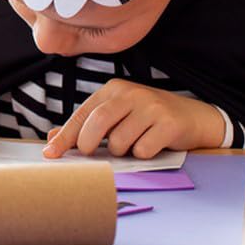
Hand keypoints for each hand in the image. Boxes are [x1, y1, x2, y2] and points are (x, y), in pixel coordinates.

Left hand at [42, 79, 224, 159]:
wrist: (194, 117)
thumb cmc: (149, 118)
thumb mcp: (117, 115)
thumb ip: (87, 125)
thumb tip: (52, 138)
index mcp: (114, 89)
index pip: (82, 113)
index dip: (65, 135)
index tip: (51, 153)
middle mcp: (131, 93)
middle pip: (97, 123)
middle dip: (88, 144)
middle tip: (90, 154)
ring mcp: (151, 107)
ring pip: (120, 141)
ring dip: (121, 151)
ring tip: (132, 145)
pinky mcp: (168, 123)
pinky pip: (143, 150)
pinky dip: (142, 155)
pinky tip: (151, 145)